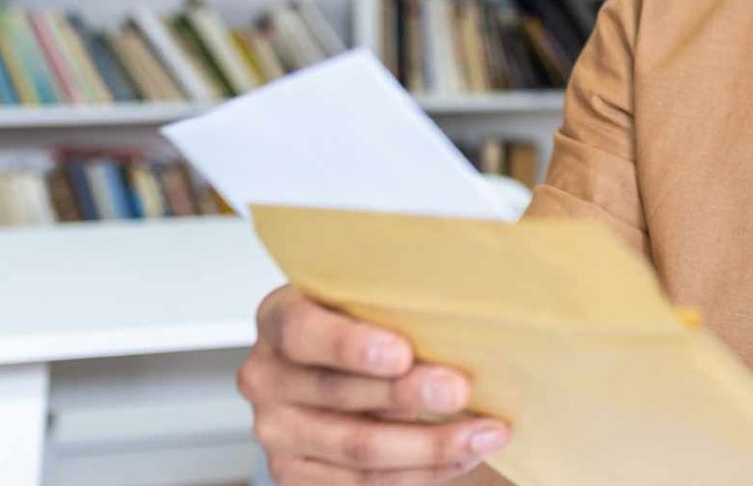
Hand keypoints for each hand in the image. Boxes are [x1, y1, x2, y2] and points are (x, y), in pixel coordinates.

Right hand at [239, 285, 511, 484]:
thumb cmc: (369, 323)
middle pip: (338, 394)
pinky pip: (366, 484)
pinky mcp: (297, 474)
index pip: (303, 331)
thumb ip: (401, 294)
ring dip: (431, 443)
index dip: (351, 345)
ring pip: (359, 447)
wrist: (351, 368)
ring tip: (485, 430)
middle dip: (408, 394)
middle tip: (460, 389)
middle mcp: (267, 377)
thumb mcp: (372, 293)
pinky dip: (424, 470)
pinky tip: (463, 451)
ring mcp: (278, 431)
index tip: (402, 352)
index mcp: (279, 319)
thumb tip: (475, 285)